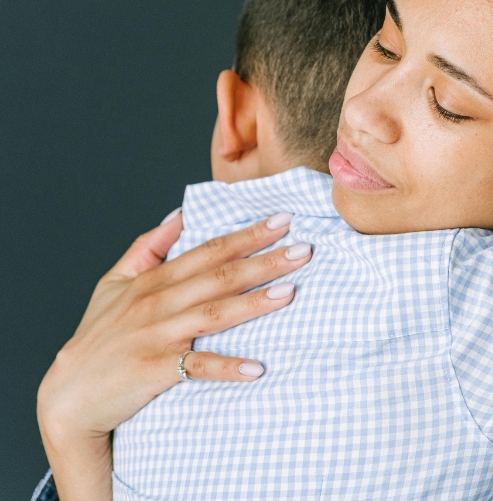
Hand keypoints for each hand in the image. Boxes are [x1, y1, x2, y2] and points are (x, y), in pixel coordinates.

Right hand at [37, 210, 311, 499]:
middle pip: (219, 277)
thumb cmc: (97, 339)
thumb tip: (178, 214)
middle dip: (264, 261)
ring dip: (253, 303)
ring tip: (289, 292)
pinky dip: (227, 367)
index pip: (209, 250)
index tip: (283, 220)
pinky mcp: (155, 370)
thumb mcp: (113, 285)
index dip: (247, 234)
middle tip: (305, 250)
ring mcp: (157, 337)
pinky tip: (258, 368)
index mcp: (153, 280)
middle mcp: (158, 304)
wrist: (68, 397)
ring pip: (213, 314)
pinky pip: (197, 367)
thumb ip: (146, 248)